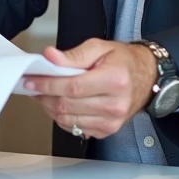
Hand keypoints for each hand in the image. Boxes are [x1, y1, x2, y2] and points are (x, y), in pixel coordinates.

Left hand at [22, 39, 157, 139]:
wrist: (147, 77)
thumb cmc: (124, 61)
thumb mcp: (100, 47)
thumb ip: (74, 55)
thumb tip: (51, 57)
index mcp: (114, 80)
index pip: (72, 87)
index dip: (47, 84)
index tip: (31, 80)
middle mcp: (115, 104)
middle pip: (67, 105)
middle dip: (44, 95)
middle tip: (33, 85)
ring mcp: (112, 121)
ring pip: (68, 120)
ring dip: (50, 107)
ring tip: (44, 94)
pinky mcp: (107, 131)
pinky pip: (75, 128)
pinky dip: (61, 118)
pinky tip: (59, 104)